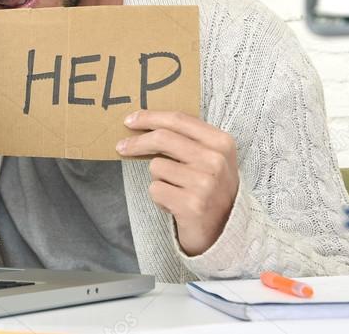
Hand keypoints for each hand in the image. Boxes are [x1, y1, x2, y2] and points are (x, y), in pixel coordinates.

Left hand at [116, 110, 238, 255]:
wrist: (227, 230)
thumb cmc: (212, 188)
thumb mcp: (211, 157)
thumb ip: (187, 138)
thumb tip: (144, 122)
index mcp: (221, 142)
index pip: (178, 119)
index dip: (150, 117)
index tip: (130, 120)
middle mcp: (215, 160)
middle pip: (162, 138)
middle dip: (137, 142)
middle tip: (121, 147)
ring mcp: (204, 183)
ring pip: (156, 166)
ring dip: (158, 179)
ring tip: (175, 190)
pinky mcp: (191, 205)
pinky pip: (156, 189)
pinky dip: (159, 198)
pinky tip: (175, 204)